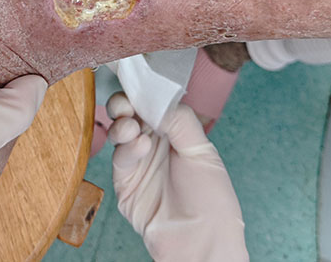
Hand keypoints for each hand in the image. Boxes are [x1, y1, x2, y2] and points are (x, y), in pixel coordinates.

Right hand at [108, 93, 247, 261]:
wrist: (202, 244)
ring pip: (119, 132)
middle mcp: (154, 144)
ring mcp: (138, 162)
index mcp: (174, 133)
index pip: (152, 104)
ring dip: (122, 124)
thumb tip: (158, 100)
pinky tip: (140, 148)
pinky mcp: (125, 182)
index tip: (138, 87)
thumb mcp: (203, 152)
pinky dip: (126, 148)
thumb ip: (180, 121)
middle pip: (130, 113)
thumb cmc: (212, 201)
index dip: (143, 93)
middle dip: (124, 104)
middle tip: (126, 105)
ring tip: (132, 127)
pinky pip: (118, 157)